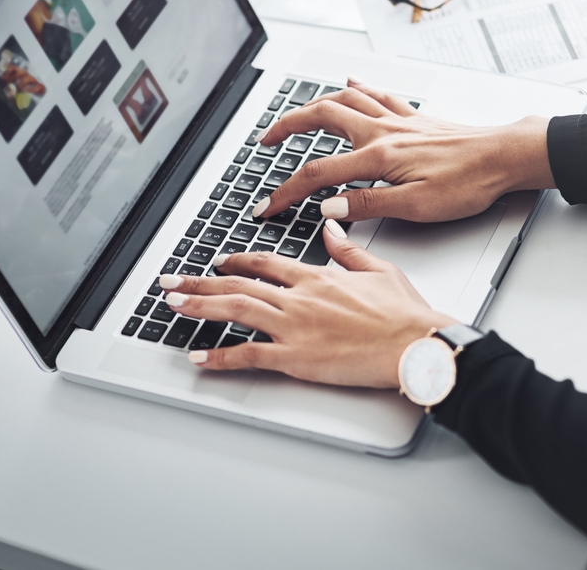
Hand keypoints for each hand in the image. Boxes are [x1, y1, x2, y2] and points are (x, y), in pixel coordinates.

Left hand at [158, 220, 457, 387]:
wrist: (415, 343)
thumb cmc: (404, 314)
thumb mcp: (379, 269)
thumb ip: (348, 249)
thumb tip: (331, 228)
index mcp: (317, 277)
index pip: (265, 264)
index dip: (237, 261)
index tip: (219, 261)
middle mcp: (298, 298)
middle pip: (238, 285)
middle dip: (199, 282)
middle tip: (171, 281)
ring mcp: (294, 327)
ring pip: (235, 311)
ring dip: (199, 307)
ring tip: (172, 305)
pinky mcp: (296, 358)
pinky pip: (249, 355)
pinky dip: (220, 357)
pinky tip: (199, 358)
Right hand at [252, 77, 554, 222]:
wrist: (505, 157)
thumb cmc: (469, 183)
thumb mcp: (415, 207)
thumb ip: (367, 205)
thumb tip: (328, 208)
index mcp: (377, 157)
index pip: (317, 174)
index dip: (286, 192)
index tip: (266, 205)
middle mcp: (382, 131)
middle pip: (320, 116)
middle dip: (286, 126)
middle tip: (265, 139)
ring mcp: (398, 120)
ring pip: (345, 98)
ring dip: (313, 103)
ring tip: (296, 114)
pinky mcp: (415, 117)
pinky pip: (377, 93)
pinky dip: (357, 87)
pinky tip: (351, 82)